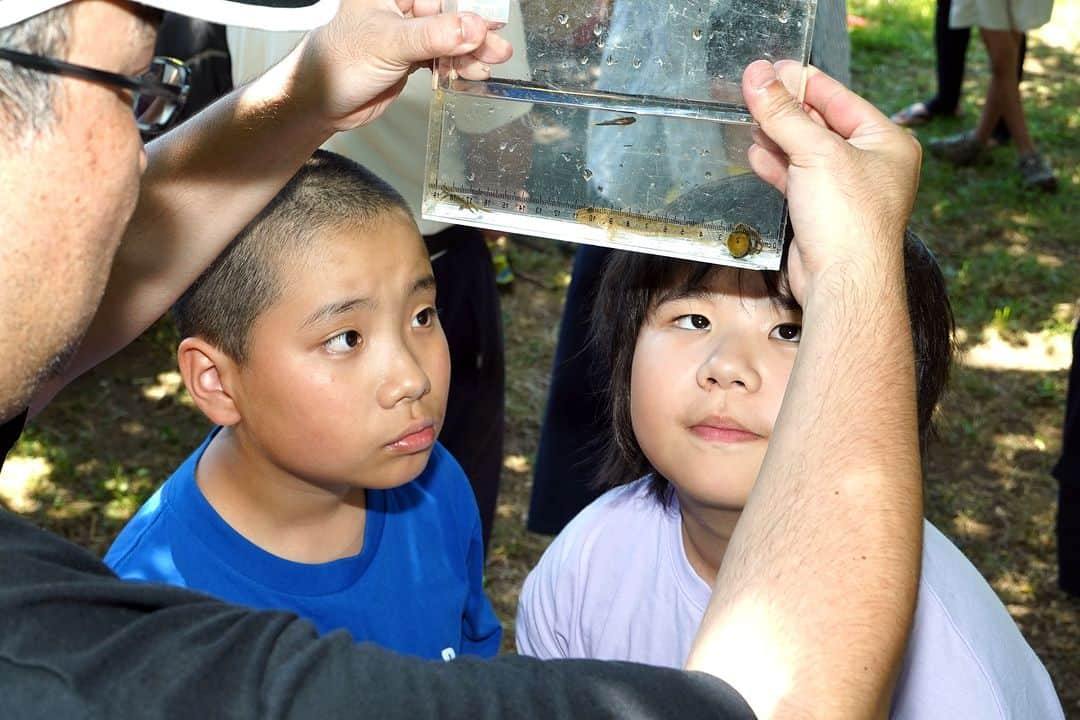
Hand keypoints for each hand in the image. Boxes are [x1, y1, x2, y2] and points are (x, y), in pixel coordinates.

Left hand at [296, 0, 513, 131]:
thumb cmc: (337, 62)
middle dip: (475, 31)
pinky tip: (474, 72)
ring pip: (449, 37)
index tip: (490, 17)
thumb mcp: (389, 43)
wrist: (320, 102)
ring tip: (492, 61)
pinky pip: (442, 56)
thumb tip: (473, 27)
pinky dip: (458, 65)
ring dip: (471, 51)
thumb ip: (433, 35)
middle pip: (449, 14)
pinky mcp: (410, 57)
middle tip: (497, 44)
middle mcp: (399, 7)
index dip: (466, 7)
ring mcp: (406, 33)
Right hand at [741, 60, 921, 303]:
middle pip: (822, 124)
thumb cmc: (850, 220)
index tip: (774, 68)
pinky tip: (757, 153)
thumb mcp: (815, 152)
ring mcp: (847, 191)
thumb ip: (783, 114)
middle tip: (755, 90)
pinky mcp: (824, 214)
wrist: (843, 282)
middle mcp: (871, 165)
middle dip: (788, 109)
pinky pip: (798, 179)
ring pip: (807, 153)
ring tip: (750, 116)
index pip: (841, 99)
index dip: (806, 82)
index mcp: (886, 142)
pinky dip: (777, 166)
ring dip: (778, 137)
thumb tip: (759, 78)